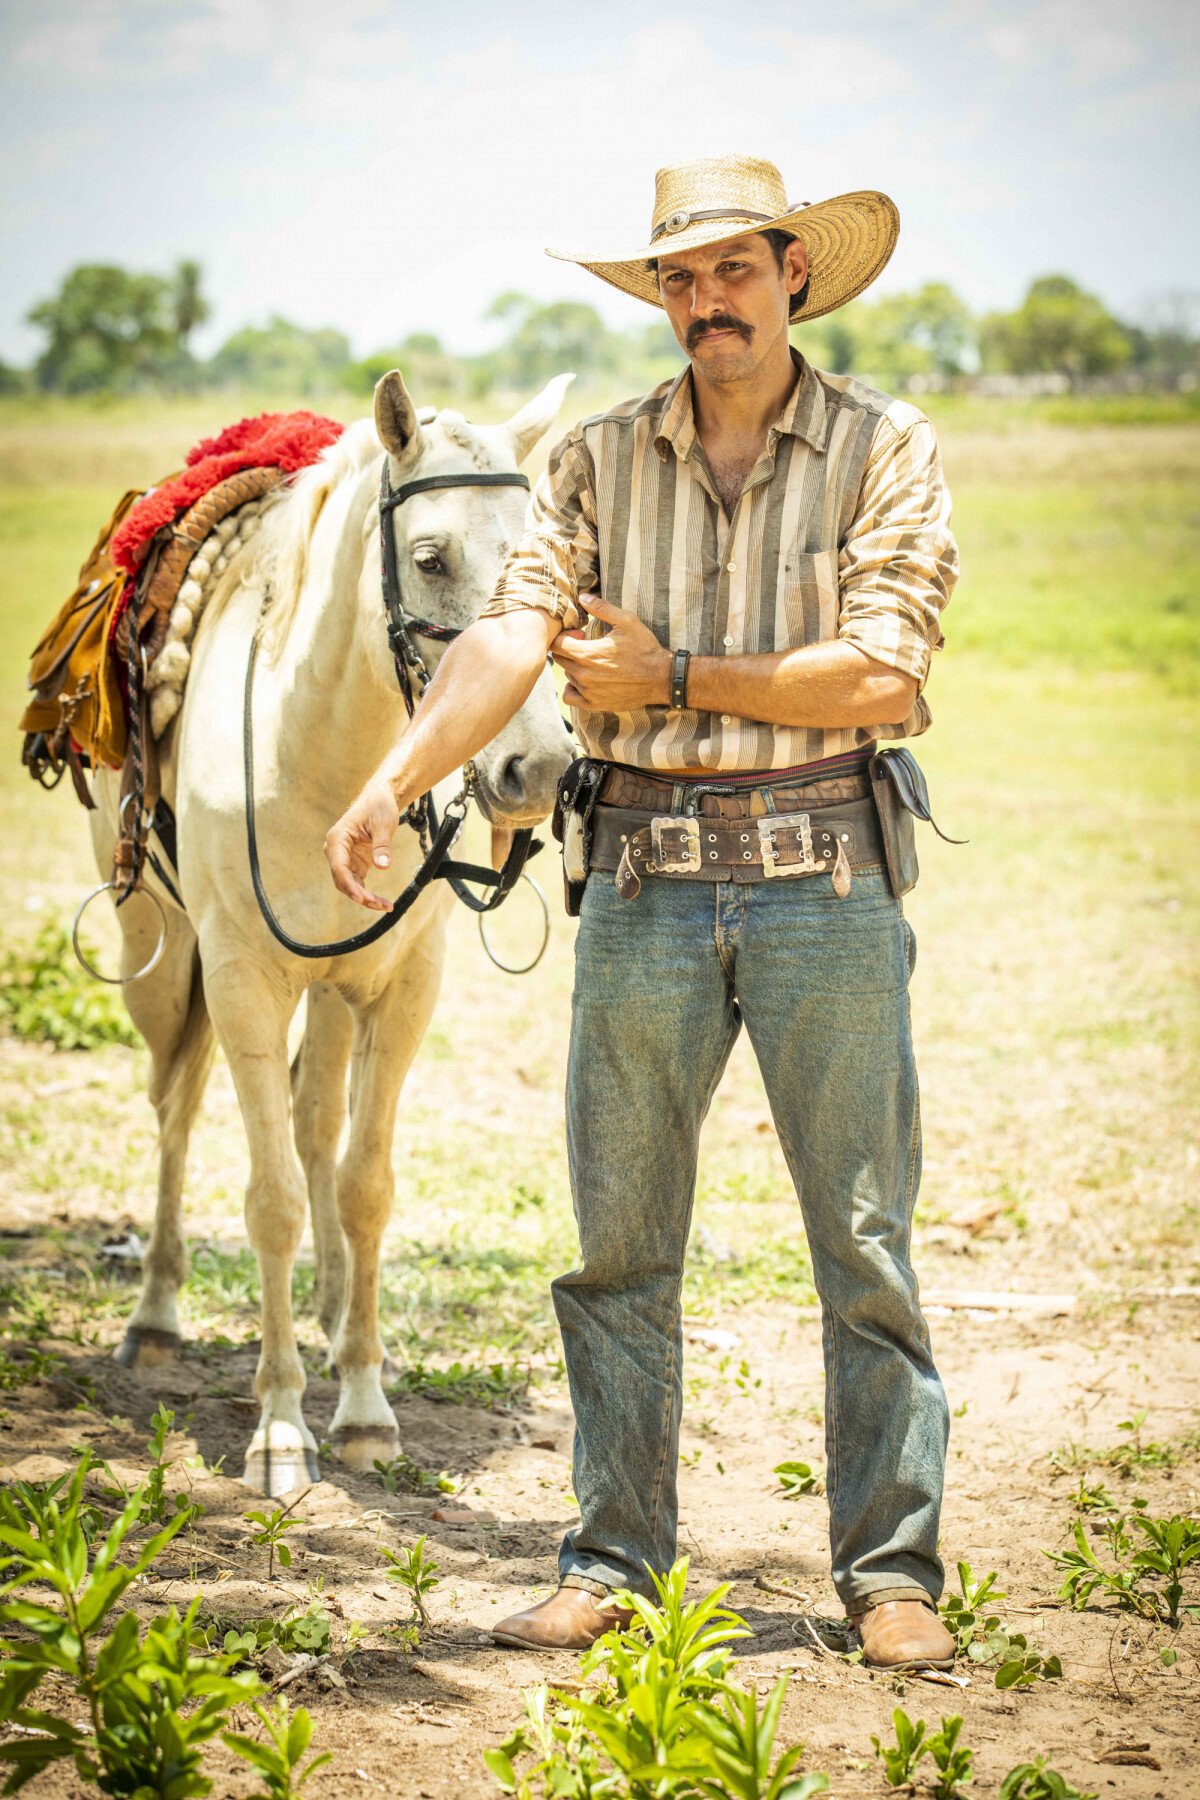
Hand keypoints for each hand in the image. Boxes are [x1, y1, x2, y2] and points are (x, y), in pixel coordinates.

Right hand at [324, 777, 401, 911]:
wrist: (379, 799)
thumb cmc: (378, 807)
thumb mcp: (383, 824)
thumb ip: (382, 845)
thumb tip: (383, 865)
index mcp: (338, 839)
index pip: (339, 866)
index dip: (348, 884)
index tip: (361, 897)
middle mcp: (337, 851)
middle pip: (342, 879)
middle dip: (359, 894)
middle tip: (378, 904)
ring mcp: (345, 859)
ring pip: (350, 885)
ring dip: (365, 898)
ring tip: (386, 906)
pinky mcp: (355, 863)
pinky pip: (359, 883)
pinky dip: (369, 894)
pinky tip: (383, 903)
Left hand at [551, 594, 670, 711]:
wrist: (661, 678)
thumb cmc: (644, 648)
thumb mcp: (627, 621)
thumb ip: (602, 608)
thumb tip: (583, 597)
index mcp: (588, 654)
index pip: (556, 644)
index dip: (564, 635)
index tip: (580, 634)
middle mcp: (584, 675)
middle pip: (559, 659)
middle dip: (569, 649)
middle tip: (586, 646)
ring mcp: (588, 692)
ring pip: (567, 676)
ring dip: (574, 667)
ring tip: (593, 662)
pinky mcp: (595, 704)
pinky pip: (570, 697)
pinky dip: (573, 689)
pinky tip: (585, 681)